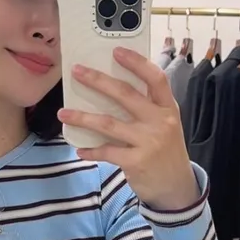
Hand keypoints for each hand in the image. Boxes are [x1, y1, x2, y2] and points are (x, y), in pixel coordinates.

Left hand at [57, 48, 199, 210]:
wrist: (176, 187)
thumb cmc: (165, 151)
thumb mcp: (165, 125)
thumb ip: (148, 108)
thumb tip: (113, 88)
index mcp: (167, 109)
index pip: (155, 78)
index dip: (136, 63)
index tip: (116, 51)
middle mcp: (159, 122)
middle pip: (125, 95)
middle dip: (98, 81)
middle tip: (77, 71)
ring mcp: (148, 142)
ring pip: (108, 123)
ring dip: (82, 117)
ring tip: (63, 113)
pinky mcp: (136, 161)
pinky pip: (106, 151)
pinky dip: (91, 150)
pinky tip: (80, 148)